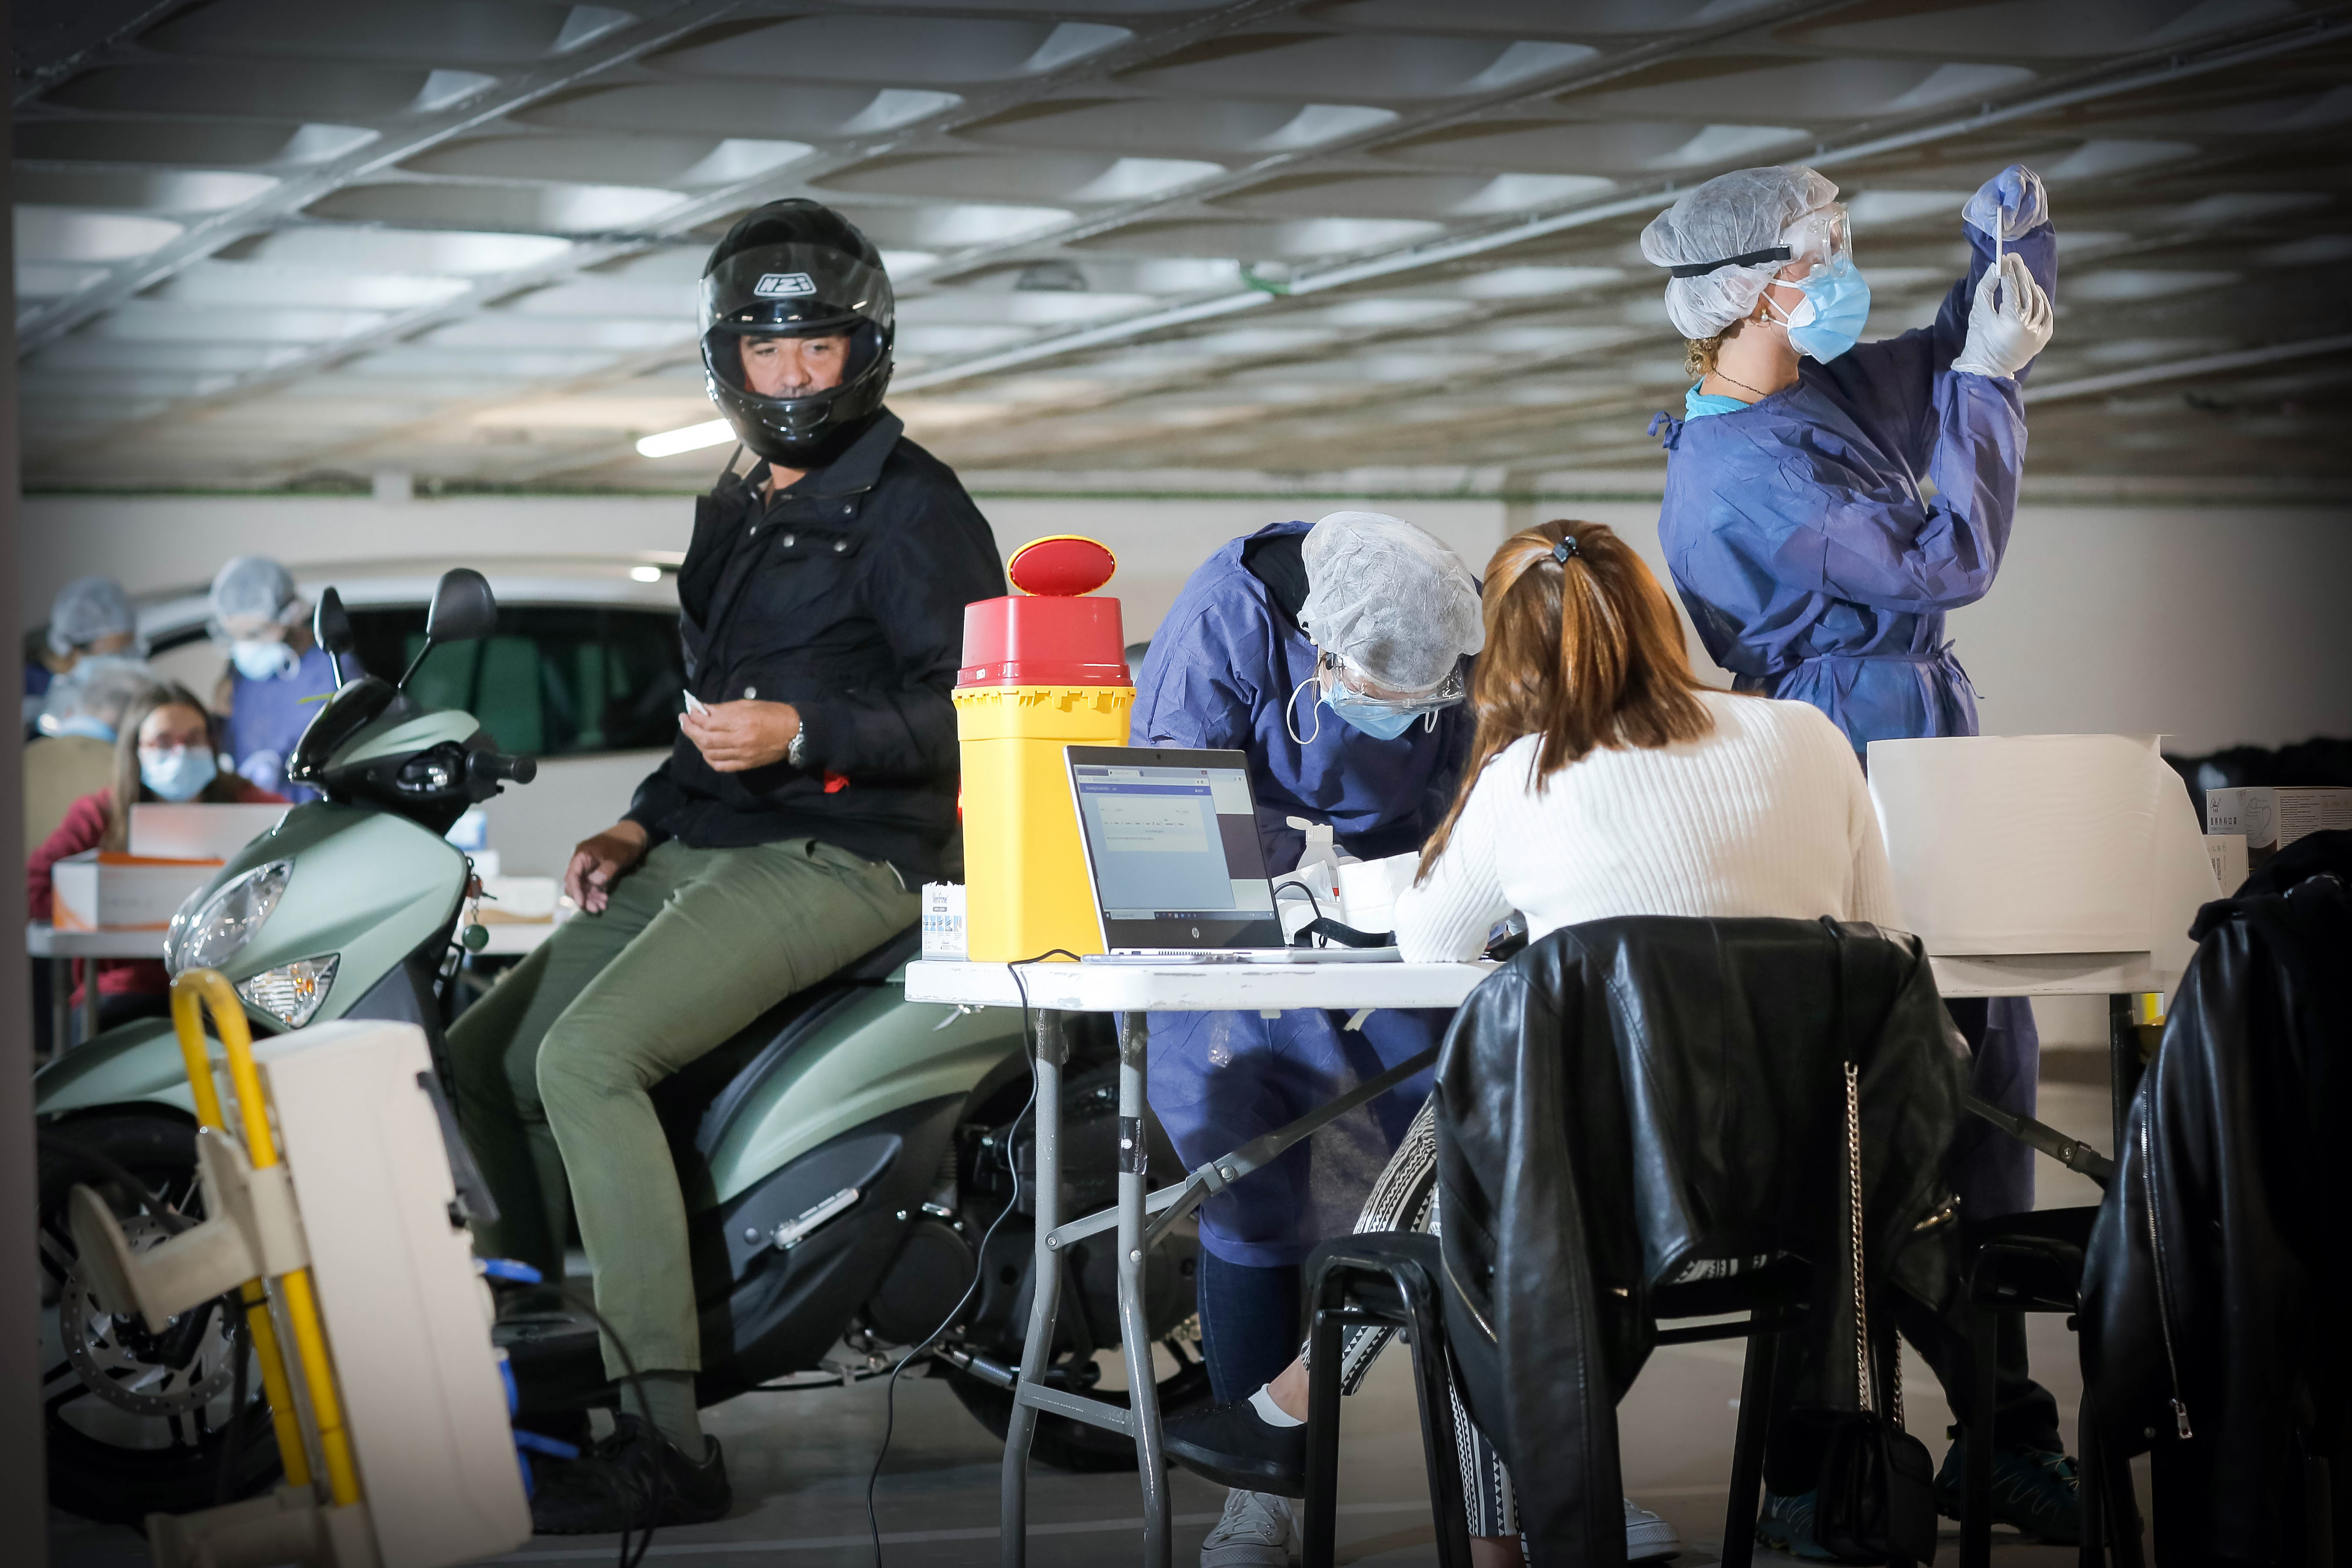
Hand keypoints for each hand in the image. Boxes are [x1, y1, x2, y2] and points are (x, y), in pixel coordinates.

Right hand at [565, 821, 648, 913]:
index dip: (576, 891)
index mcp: (582, 854)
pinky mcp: (596, 872)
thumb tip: (594, 882)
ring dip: (591, 897)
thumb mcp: (618, 857)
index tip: (582, 904)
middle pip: (576, 883)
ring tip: (602, 906)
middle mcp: (582, 861)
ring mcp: (589, 867)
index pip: (572, 875)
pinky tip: (604, 901)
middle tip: (596, 909)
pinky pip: (592, 885)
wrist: (635, 835)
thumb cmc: (625, 843)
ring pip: (584, 886)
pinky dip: (597, 893)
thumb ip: (605, 870)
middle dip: (584, 897)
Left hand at [682, 698, 799, 772]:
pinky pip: (720, 765)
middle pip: (704, 739)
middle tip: (684, 720)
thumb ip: (723, 709)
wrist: (795, 732)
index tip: (689, 711)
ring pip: (709, 753)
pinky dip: (709, 758)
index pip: (708, 722)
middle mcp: (739, 740)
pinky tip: (706, 750)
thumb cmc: (772, 713)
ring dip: (697, 743)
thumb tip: (702, 710)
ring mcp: (742, 755)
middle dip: (689, 729)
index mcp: (741, 722)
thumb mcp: (747, 705)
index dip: (695, 716)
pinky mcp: (745, 765)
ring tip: (694, 733)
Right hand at [1949, 252, 2052, 378]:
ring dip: (2031, 284)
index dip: (2008, 270)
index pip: (2012, 287)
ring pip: (2039, 301)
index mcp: (2011, 320)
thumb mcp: (1978, 313)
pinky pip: (2046, 314)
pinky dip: (2042, 300)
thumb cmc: (1978, 342)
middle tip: (2014, 258)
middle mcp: (2028, 325)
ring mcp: (2038, 332)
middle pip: (2027, 291)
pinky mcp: (2043, 337)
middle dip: (2020, 273)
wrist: (1986, 370)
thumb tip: (1995, 267)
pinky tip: (2035, 290)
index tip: (2005, 258)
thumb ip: (1986, 288)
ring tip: (2022, 272)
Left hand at [1963, 164, 2046, 241]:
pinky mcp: (2042, 204)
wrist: (1991, 204)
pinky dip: (2026, 227)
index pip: (2017, 188)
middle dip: (2016, 222)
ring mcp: (2040, 191)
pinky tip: (2014, 227)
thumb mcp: (1981, 205)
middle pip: (2030, 202)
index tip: (2005, 224)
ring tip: (2005, 232)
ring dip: (2020, 227)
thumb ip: (1991, 215)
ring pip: (2036, 212)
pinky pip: (2039, 218)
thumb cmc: (1985, 202)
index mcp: (2013, 174)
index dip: (2013, 207)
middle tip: (2003, 234)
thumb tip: (2002, 227)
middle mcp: (2030, 180)